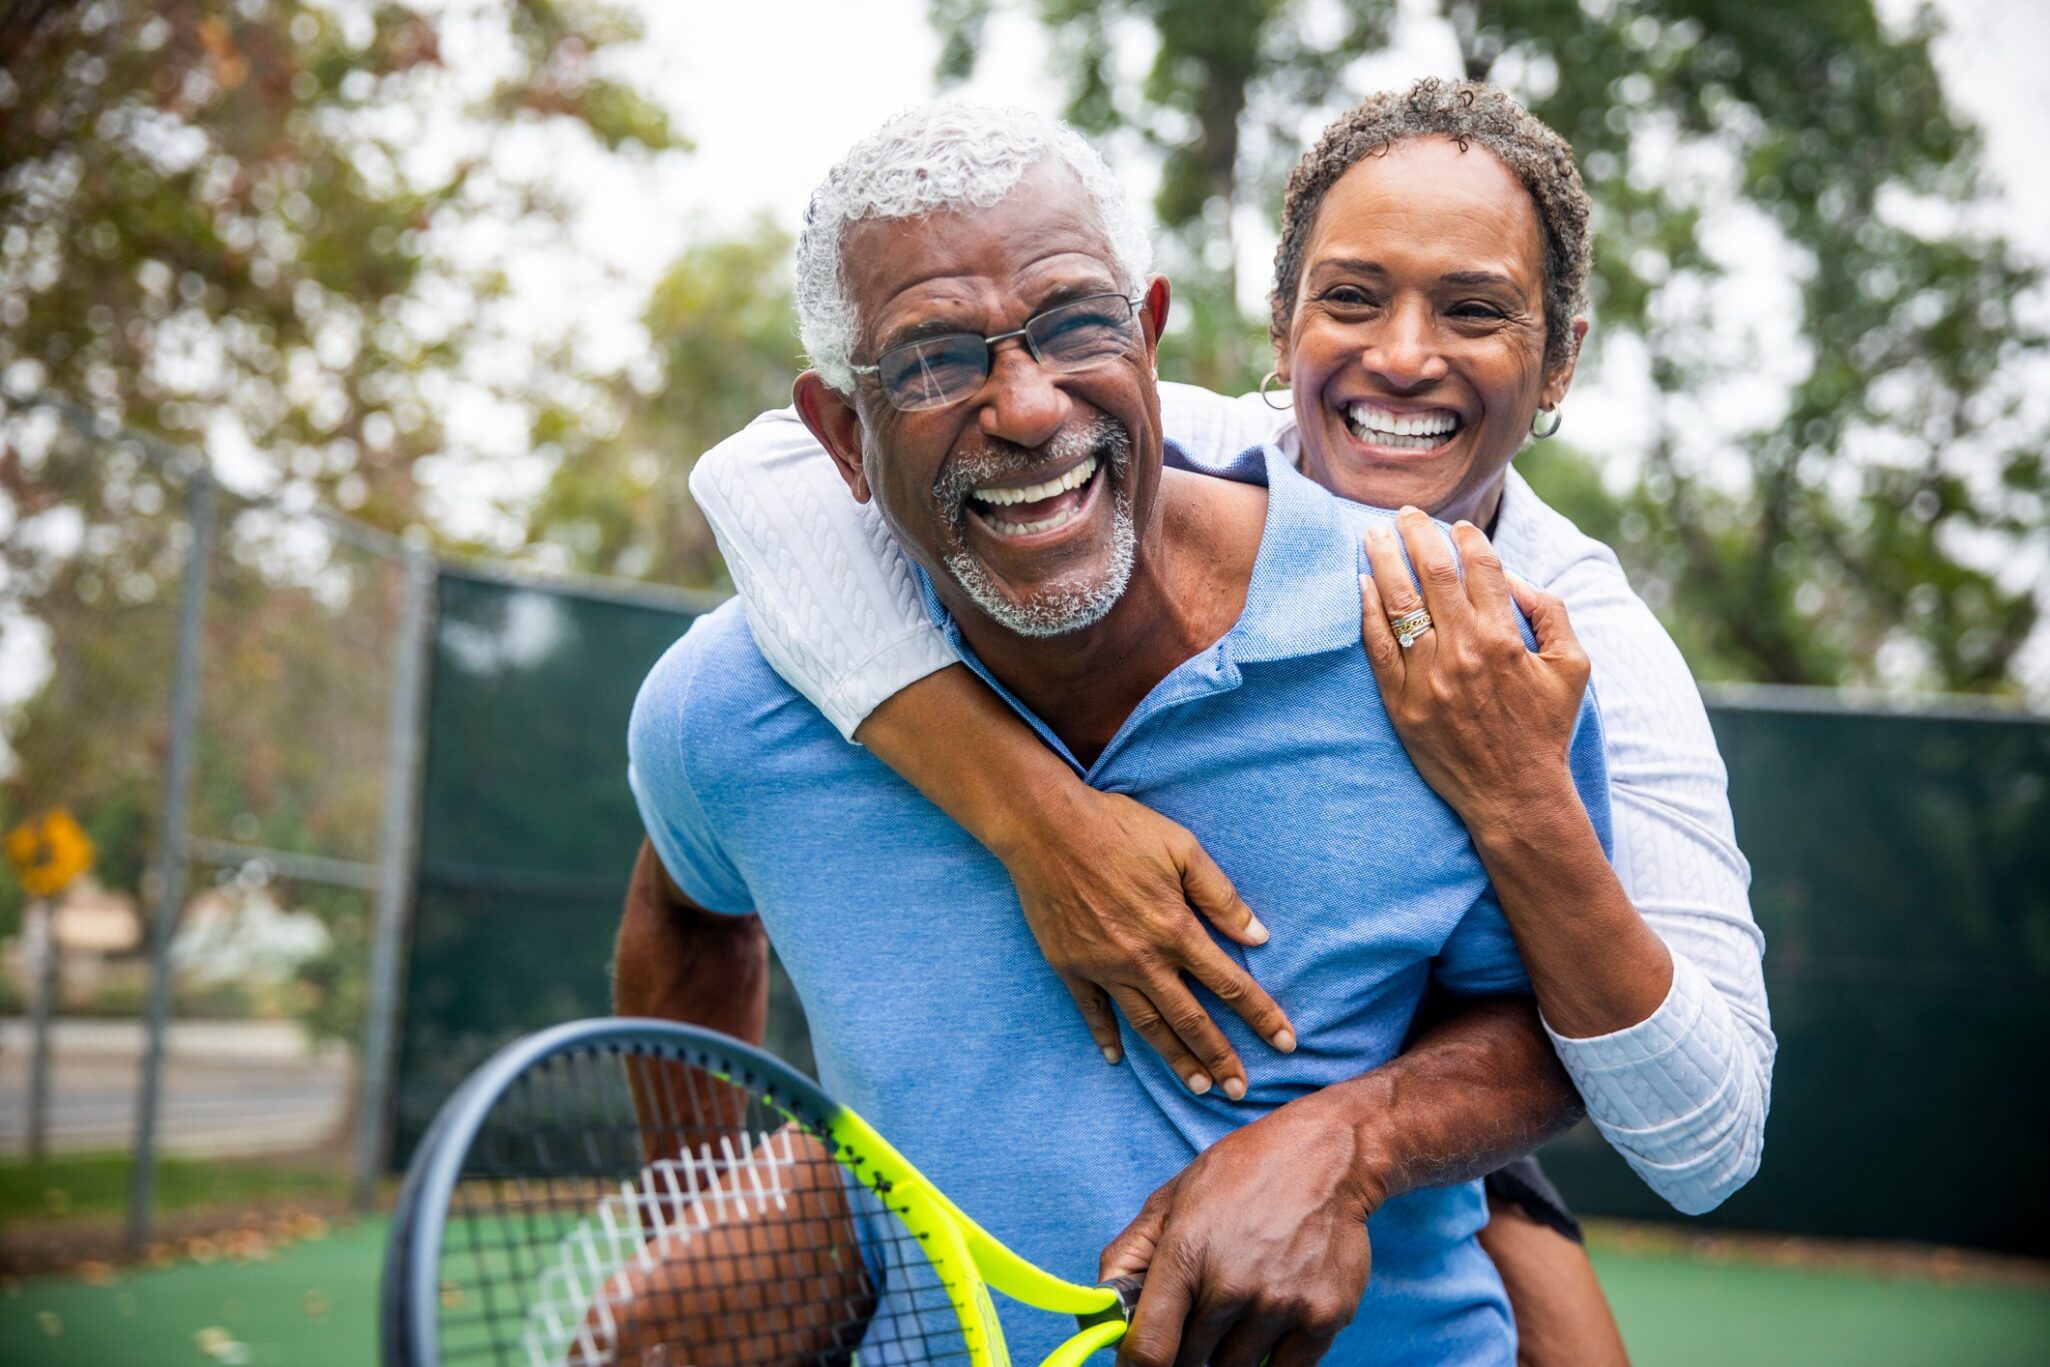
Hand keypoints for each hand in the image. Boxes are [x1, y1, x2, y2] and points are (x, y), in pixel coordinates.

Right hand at [998, 786, 1296, 1098]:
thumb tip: (1258, 937)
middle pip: (1191, 1020)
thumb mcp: (1182, 848)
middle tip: (1241, 1090)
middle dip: (1221, 1057)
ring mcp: (1104, 967)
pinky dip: (1105, 1037)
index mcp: (1175, 929)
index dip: (1261, 1016)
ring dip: (1175, 1059)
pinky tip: (1117, 1059)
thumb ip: (1221, 896)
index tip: (1286, 1043)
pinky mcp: (1070, 966)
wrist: (1045, 827)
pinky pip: (1092, 1011)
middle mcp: (1142, 959)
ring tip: (1198, 1087)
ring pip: (1147, 1025)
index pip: (1230, 985)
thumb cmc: (1118, 828)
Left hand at [1098, 1091, 1379, 1366]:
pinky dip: (1273, 1357)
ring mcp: (1280, 1305)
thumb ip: (1129, 1256)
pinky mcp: (1323, 1318)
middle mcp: (1232, 1286)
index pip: (1150, 1350)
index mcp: (1185, 1255)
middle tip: (1199, 1318)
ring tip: (1239, 1307)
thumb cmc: (1242, 1173)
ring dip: (1229, 1353)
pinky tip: (1271, 1318)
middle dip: (1187, 1349)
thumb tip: (1100, 1310)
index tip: (1138, 1365)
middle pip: (1191, 1364)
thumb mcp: (1172, 1199)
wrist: (1327, 1157)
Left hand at [1359, 508, 1591, 826]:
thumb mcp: (1573, 668)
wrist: (1515, 794)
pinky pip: (1378, 647)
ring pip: (1399, 602)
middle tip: (1404, 513)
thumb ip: (1551, 614)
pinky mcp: (1402, 702)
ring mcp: (1429, 677)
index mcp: (1505, 638)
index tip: (1457, 527)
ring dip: (1384, 560)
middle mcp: (1465, 651)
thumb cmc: (1546, 729)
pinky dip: (1367, 611)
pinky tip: (1361, 584)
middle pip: (1434, 574)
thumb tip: (1515, 578)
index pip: (1481, 568)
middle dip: (1417, 534)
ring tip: (1371, 534)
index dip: (1467, 539)